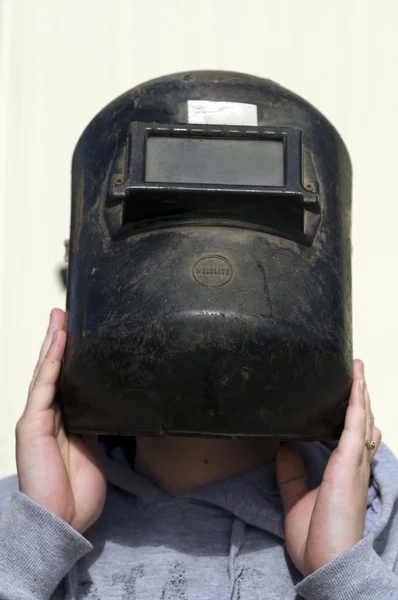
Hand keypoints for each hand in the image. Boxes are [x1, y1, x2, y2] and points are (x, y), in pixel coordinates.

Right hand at [15, 309, 106, 533]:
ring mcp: (37, 417)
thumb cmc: (76, 491)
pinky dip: (52, 361)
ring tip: (60, 317)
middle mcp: (47, 415)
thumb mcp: (93, 448)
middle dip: (58, 340)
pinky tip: (58, 341)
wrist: (63, 520)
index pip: (64, 380)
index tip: (78, 333)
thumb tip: (110, 404)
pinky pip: (44, 385)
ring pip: (46, 371)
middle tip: (64, 314)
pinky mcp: (32, 423)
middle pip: (52, 370)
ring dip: (53, 343)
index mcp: (61, 420)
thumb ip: (95, 423)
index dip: (69, 355)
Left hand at [276, 359, 381, 576]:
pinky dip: (356, 400)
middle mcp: (355, 465)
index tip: (351, 399)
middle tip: (357, 375)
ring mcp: (354, 462)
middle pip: (362, 424)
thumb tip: (284, 445)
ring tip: (357, 370)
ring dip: (360, 392)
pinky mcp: (349, 462)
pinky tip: (356, 382)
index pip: (353, 440)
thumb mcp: (296, 499)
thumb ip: (291, 473)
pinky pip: (355, 423)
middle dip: (360, 398)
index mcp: (344, 475)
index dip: (355, 417)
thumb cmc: (317, 539)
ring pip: (361, 418)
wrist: (327, 563)